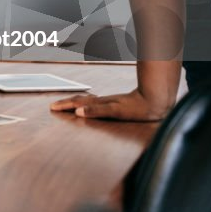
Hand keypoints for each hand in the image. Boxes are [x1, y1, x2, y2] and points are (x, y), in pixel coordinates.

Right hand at [50, 88, 172, 120]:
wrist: (157, 100)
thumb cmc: (139, 108)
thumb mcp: (117, 111)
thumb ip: (97, 111)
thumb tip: (78, 111)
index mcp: (100, 103)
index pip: (77, 103)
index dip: (65, 105)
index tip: (52, 107)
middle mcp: (102, 101)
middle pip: (79, 100)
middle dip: (66, 103)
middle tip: (54, 105)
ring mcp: (108, 101)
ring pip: (87, 100)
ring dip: (75, 102)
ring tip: (67, 104)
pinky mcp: (115, 104)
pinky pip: (95, 102)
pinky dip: (86, 104)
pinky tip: (90, 105)